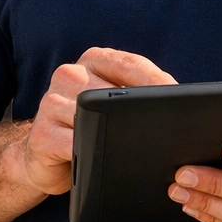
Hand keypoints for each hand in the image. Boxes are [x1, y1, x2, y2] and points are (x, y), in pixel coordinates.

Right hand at [5, 47, 175, 195]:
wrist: (42, 160)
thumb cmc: (88, 128)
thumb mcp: (112, 106)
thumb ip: (137, 96)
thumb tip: (178, 100)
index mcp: (93, 61)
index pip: (131, 64)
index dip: (158, 82)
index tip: (180, 99)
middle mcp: (70, 74)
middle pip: (114, 91)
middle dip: (143, 112)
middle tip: (169, 131)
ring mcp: (51, 101)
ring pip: (94, 116)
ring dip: (119, 135)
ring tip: (141, 149)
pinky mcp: (41, 133)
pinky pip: (74, 142)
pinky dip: (95, 153)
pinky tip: (108, 161)